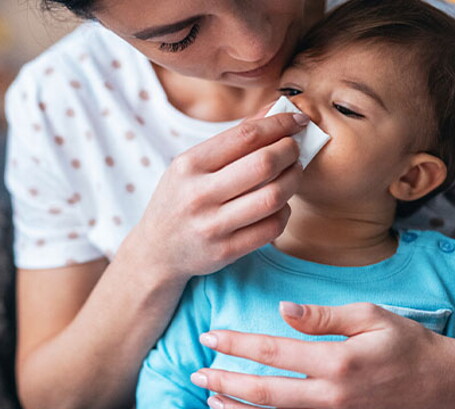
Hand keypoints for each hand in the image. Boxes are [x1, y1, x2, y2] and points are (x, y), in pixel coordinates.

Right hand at [130, 112, 307, 280]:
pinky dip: (284, 212)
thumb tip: (274, 111)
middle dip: (290, 151)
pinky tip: (280, 204)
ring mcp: (212, 226)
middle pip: (264, 164)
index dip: (279, 125)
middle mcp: (198, 195)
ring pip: (273, 197)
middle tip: (296, 149)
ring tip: (293, 174)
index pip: (245, 136)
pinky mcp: (226, 251)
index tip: (297, 121)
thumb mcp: (192, 165)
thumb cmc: (180, 199)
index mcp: (189, 165)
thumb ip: (232, 139)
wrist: (157, 250)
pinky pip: (271, 228)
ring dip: (293, 181)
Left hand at [191, 302, 454, 408]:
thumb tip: (280, 310)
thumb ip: (321, 315)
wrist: (442, 384)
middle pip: (264, 392)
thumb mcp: (368, 315)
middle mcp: (334, 396)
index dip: (235, 344)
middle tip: (196, 374)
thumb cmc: (405, 342)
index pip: (272, 351)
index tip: (208, 337)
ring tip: (214, 400)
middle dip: (224, 382)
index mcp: (337, 360)